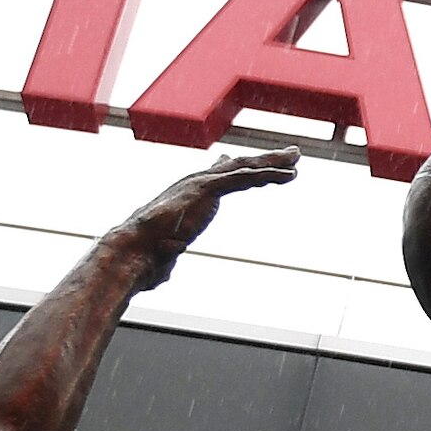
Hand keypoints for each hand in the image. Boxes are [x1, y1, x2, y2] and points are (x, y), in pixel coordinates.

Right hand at [108, 147, 301, 272]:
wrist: (134, 250)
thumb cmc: (147, 257)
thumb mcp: (164, 252)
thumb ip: (169, 256)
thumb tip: (160, 274)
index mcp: (190, 196)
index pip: (221, 179)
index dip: (242, 171)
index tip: (256, 167)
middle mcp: (196, 184)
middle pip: (239, 168)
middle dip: (266, 162)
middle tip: (290, 157)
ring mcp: (201, 184)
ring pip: (245, 168)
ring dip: (273, 163)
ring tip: (296, 158)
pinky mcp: (206, 188)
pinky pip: (244, 178)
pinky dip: (268, 175)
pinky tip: (289, 176)